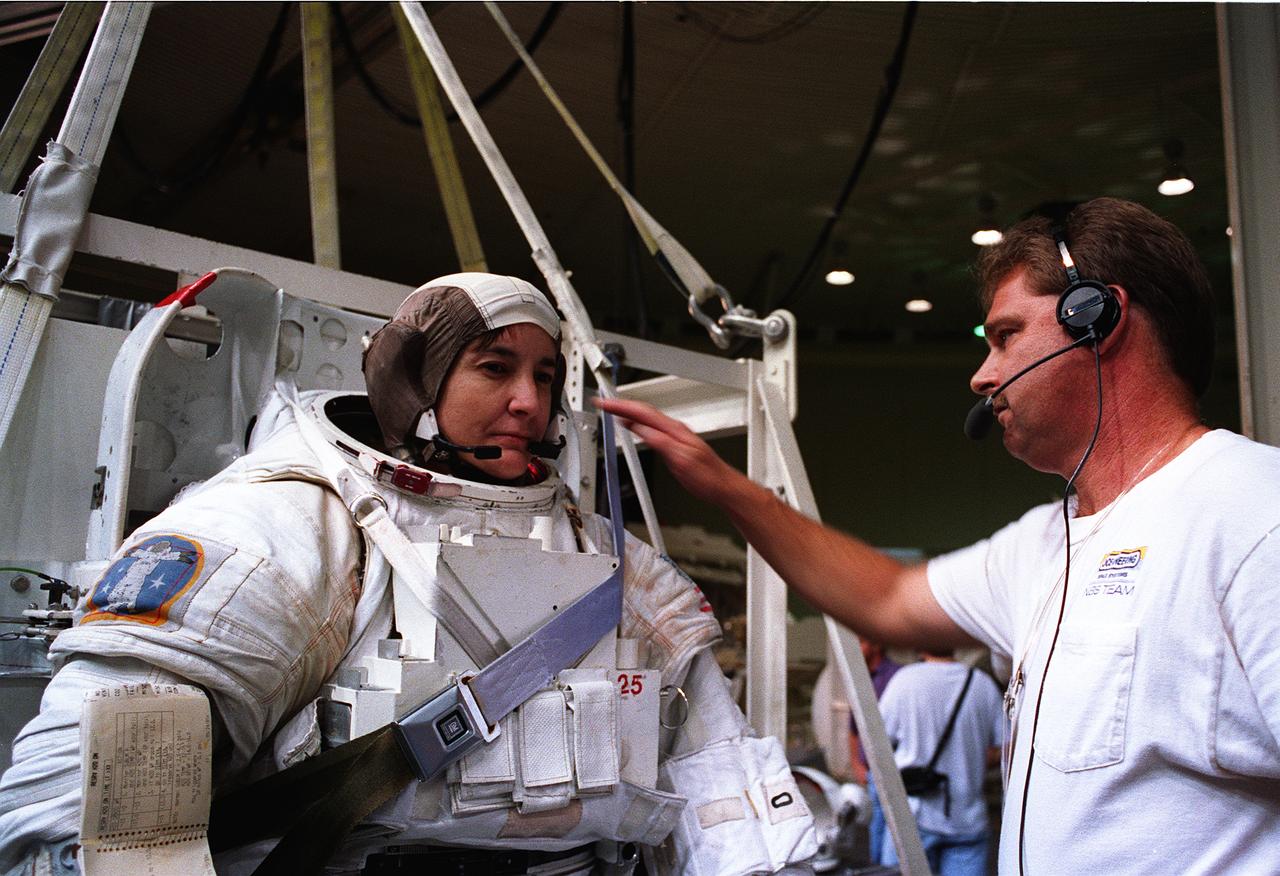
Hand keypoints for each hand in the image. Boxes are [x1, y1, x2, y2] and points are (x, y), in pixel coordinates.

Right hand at [593, 397, 741, 506]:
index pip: (642, 412)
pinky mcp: (675, 444)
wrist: (723, 486)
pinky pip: (651, 427)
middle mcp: (674, 429)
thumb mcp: (680, 460)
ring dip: (627, 412)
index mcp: (674, 430)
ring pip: (646, 417)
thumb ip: (659, 442)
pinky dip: (637, 423)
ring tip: (611, 410)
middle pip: (643, 411)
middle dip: (620, 405)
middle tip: (602, 403)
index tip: (604, 403)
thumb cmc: (707, 477)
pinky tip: (632, 426)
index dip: (621, 406)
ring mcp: (675, 435)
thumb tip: (639, 427)